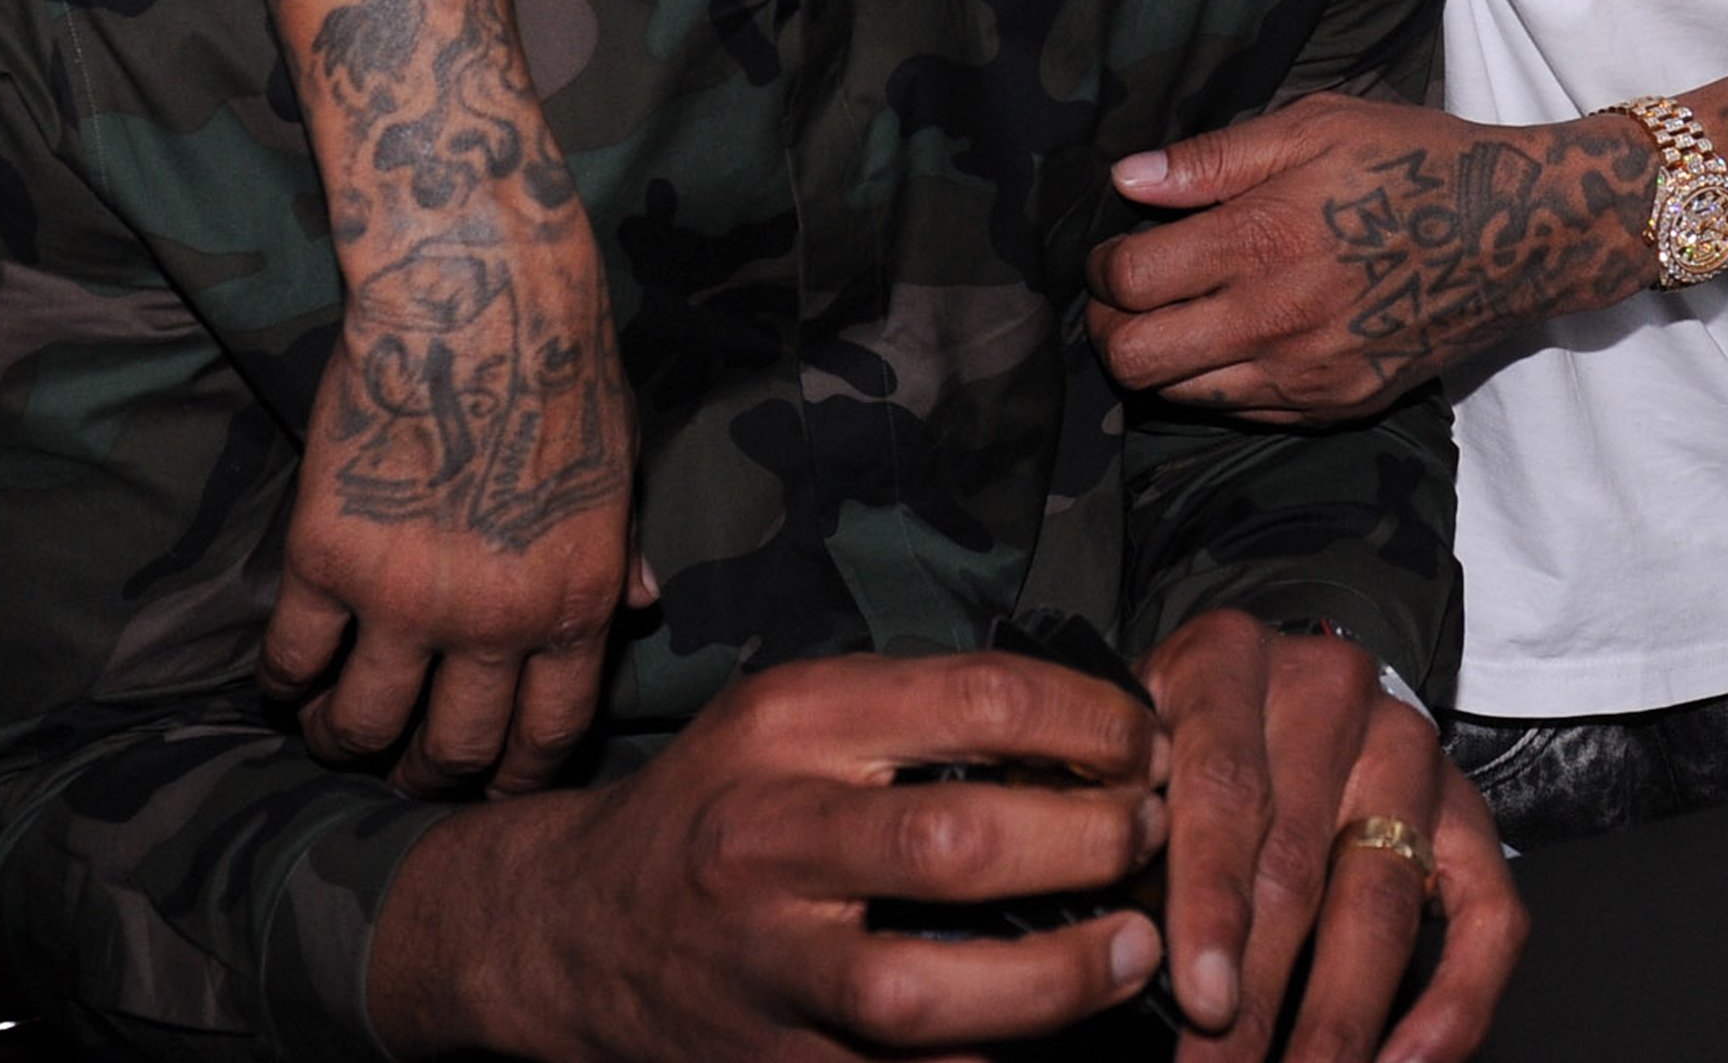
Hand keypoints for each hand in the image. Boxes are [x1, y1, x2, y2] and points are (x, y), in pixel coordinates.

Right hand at [262, 223, 640, 794]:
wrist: (478, 294)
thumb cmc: (562, 367)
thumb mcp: (619, 466)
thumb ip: (618, 551)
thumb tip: (641, 609)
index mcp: (575, 605)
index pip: (547, 738)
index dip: (513, 778)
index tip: (489, 783)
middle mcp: (494, 622)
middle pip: (453, 750)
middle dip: (425, 775)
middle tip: (404, 768)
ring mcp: (404, 596)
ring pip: (363, 723)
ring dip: (344, 740)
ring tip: (333, 731)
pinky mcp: (327, 555)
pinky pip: (294, 655)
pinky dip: (284, 681)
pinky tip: (286, 679)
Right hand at [370, 651, 1169, 1061]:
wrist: (577, 930)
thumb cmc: (719, 801)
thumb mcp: (793, 713)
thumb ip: (913, 711)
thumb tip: (1084, 727)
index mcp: (787, 723)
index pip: (972, 700)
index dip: (1085, 721)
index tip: (1142, 739)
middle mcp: (770, 838)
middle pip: (958, 844)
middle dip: (1086, 842)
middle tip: (1150, 834)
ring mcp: (769, 966)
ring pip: (930, 993)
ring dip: (1061, 977)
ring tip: (1136, 946)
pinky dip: (1002, 1058)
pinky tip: (1069, 1034)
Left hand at [1092, 99, 1655, 420]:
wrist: (1517, 235)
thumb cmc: (1412, 161)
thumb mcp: (1316, 124)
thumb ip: (1215, 158)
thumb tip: (1126, 178)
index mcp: (1265, 239)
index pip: (1130, 282)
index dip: (1099, 268)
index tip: (1110, 249)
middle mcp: (1277, 319)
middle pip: (1135, 360)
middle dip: (1105, 328)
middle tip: (1118, 296)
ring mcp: (1308, 374)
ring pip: (1180, 396)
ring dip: (1154, 361)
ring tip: (1169, 317)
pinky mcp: (1337, 405)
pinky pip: (1241, 412)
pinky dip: (1213, 383)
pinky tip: (1230, 339)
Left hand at [1141, 612, 1521, 1062]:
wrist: (1262, 686)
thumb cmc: (1176, 737)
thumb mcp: (1133, 748)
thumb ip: (1128, 829)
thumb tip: (1124, 950)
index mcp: (1229, 659)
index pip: (1225, 784)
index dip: (1212, 902)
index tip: (1201, 998)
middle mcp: (1329, 690)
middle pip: (1298, 861)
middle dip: (1257, 997)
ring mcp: (1408, 749)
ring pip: (1379, 901)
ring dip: (1337, 1020)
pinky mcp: (1466, 811)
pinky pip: (1487, 918)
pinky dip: (1452, 1008)